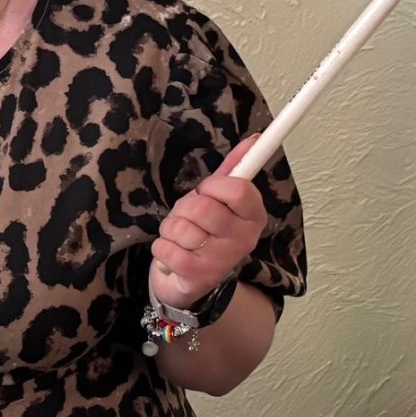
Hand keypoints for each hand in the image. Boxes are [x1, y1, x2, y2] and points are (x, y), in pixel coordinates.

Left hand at [148, 138, 264, 308]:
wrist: (192, 277)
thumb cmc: (206, 230)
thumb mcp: (220, 198)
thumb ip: (234, 168)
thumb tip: (253, 139)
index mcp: (254, 216)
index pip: (239, 189)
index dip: (214, 185)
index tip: (207, 190)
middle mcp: (244, 240)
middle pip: (203, 208)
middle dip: (185, 208)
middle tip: (190, 217)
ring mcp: (222, 260)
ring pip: (180, 227)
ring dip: (171, 228)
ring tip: (180, 236)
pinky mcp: (198, 276)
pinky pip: (166, 248)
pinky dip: (161, 246)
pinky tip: (172, 252)